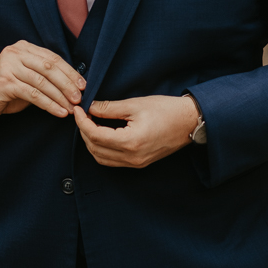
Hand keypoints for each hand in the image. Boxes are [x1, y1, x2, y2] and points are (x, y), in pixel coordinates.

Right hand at [0, 41, 85, 121]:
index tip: (82, 85)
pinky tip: (59, 112)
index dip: (69, 71)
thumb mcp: (26, 77)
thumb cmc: (6, 89)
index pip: (52, 57)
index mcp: (23, 48)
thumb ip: (44, 75)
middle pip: (49, 67)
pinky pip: (33, 94)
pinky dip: (49, 104)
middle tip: (79, 97)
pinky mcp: (5, 83)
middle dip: (67, 83)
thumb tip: (73, 85)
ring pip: (43, 82)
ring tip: (71, 107)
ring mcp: (9, 66)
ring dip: (60, 96)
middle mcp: (15, 53)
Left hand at [73, 95, 198, 167]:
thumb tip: (90, 107)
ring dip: (92, 142)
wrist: (189, 122)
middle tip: (82, 114)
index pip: (96, 136)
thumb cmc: (166, 110)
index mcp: (131, 142)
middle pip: (96, 149)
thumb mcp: (136, 104)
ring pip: (102, 158)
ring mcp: (136, 163)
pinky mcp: (139, 163)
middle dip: (84, 132)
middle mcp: (132, 158)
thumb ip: (110, 108)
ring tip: (89, 124)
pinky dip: (102, 149)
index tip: (78, 109)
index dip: (82, 122)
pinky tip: (102, 134)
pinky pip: (112, 161)